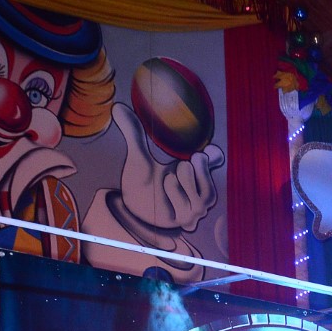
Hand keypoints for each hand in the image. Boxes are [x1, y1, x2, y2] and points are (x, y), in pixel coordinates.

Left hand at [111, 103, 224, 233]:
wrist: (133, 209)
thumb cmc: (141, 182)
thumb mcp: (138, 157)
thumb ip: (134, 134)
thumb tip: (117, 108)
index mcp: (195, 170)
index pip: (214, 159)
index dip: (212, 156)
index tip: (200, 151)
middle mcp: (201, 189)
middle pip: (204, 171)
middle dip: (185, 171)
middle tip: (172, 173)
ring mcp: (197, 207)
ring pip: (198, 191)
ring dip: (176, 187)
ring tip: (165, 186)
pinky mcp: (189, 221)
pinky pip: (189, 207)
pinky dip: (173, 202)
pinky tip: (165, 203)